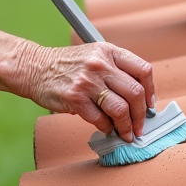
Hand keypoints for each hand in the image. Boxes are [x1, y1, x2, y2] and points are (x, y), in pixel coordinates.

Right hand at [22, 43, 154, 141]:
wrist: (33, 67)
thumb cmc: (65, 65)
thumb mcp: (93, 55)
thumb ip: (115, 69)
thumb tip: (138, 98)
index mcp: (109, 51)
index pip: (143, 70)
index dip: (151, 91)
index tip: (150, 105)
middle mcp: (100, 64)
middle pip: (135, 93)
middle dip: (141, 115)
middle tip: (140, 127)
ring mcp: (87, 81)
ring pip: (120, 109)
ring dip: (127, 127)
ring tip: (126, 134)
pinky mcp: (75, 98)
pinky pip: (100, 119)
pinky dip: (107, 128)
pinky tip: (106, 128)